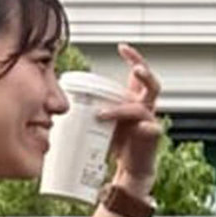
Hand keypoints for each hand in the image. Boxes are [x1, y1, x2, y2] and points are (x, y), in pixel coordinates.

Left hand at [95, 41, 164, 186]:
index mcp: (135, 100)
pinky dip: (147, 128)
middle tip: (135, 69)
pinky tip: (141, 127)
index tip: (122, 47)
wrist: (132, 170)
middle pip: (152, 84)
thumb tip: (62, 100)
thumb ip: (92, 108)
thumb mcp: (103, 121)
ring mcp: (150, 122)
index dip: (133, 58)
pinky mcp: (151, 138)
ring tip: (102, 113)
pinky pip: (152, 129)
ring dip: (122, 108)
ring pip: (142, 108)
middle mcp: (146, 108)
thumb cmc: (118, 144)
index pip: (138, 74)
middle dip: (144, 74)